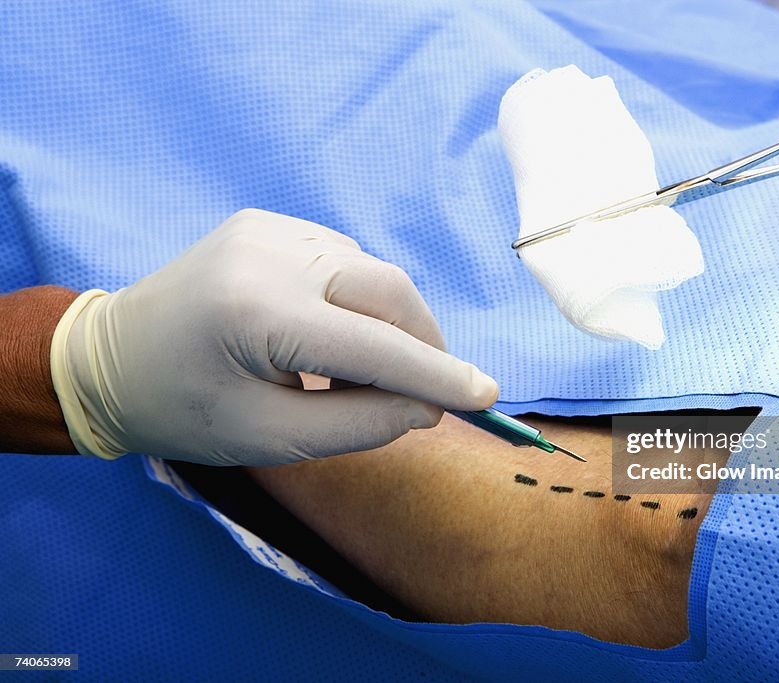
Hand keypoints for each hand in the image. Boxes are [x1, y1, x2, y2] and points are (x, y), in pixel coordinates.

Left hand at [50, 209, 498, 465]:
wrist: (107, 358)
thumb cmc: (183, 411)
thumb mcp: (270, 439)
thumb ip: (358, 424)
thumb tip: (429, 408)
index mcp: (256, 314)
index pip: (373, 345)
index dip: (436, 373)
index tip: (486, 395)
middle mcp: (268, 254)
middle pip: (387, 290)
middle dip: (422, 343)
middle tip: (427, 392)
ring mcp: (268, 228)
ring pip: (372, 273)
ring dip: (389, 325)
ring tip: (358, 374)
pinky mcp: (269, 223)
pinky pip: (345, 260)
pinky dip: (359, 303)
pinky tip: (332, 336)